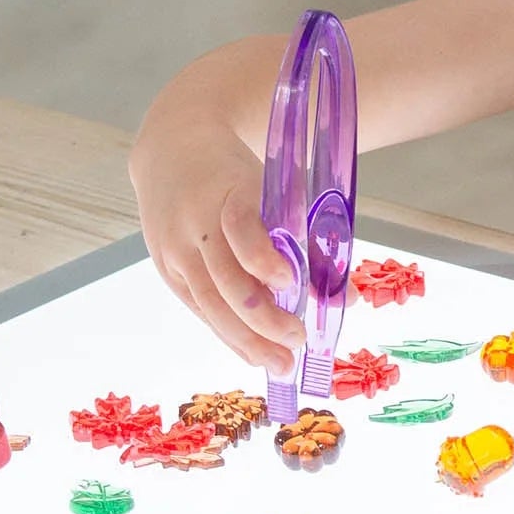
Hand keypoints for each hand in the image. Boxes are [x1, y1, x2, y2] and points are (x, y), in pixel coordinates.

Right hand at [128, 112, 303, 376]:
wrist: (171, 149)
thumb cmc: (234, 173)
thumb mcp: (270, 187)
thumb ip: (305, 238)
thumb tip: (346, 296)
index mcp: (228, 194)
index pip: (239, 229)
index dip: (262, 258)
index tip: (290, 281)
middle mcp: (196, 225)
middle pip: (225, 281)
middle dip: (263, 319)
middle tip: (298, 341)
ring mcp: (176, 250)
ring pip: (210, 303)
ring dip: (246, 340)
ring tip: (280, 364)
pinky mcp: (166, 269)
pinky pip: (199, 308)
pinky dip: (227, 333)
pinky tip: (252, 353)